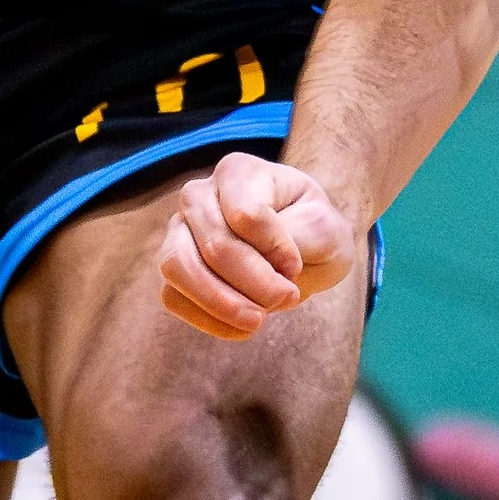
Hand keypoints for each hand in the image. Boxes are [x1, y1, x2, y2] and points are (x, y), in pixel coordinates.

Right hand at [160, 153, 357, 338]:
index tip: (296, 266)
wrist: (302, 249)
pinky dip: (208, 319)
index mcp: (239, 172)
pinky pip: (173, 298)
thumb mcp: (325, 228)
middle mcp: (199, 195)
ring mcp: (178, 231)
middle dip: (256, 283)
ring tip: (259, 320)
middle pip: (215, 245)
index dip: (275, 249)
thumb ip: (301, 238)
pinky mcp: (173, 268)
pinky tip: (242, 327)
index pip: (247, 214)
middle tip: (290, 299)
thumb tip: (271, 265)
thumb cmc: (313, 231)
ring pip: (178, 268)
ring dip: (223, 303)